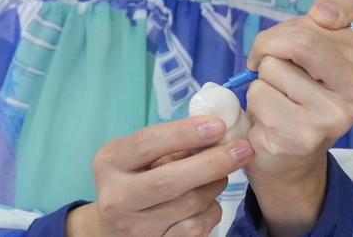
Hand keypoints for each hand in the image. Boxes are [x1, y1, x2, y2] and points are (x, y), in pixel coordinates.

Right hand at [65, 115, 253, 236]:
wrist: (112, 229)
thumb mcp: (137, 156)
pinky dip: (211, 210)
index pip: (147, 143)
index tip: (218, 125)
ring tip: (221, 174)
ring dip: (215, 185)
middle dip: (213, 163)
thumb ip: (169, 145)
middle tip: (243, 149)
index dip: (184, 133)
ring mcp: (135, 228)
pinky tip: (209, 201)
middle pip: (170, 181)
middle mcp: (116, 198)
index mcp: (110, 163)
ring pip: (190, 204)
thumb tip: (214, 130)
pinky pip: (196, 228)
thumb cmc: (132, 180)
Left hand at [242, 0, 352, 231]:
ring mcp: (334, 116)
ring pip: (273, 66)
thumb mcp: (318, 43)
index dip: (298, 21)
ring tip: (281, 97)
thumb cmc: (301, 87)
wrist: (290, 153)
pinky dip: (257, 100)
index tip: (289, 40)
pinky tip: (273, 116)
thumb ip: (331, 10)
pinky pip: (260, 93)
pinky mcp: (304, 135)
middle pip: (299, 39)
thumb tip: (326, 14)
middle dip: (271, 45)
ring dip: (264, 78)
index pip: (331, 11)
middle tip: (270, 63)